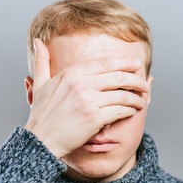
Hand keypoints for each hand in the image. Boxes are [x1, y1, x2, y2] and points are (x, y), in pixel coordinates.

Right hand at [24, 38, 148, 157]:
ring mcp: (89, 102)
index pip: (105, 63)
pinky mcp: (95, 119)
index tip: (136, 63)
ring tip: (141, 101)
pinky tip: (132, 112)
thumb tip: (37, 41)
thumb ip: (41, 61)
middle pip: (119, 77)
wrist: (41, 141)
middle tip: (145, 84)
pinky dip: (129, 111)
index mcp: (72, 74)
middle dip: (137, 80)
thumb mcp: (39, 84)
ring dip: (136, 98)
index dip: (125, 62)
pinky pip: (120, 111)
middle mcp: (81, 85)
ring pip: (123, 95)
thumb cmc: (41, 114)